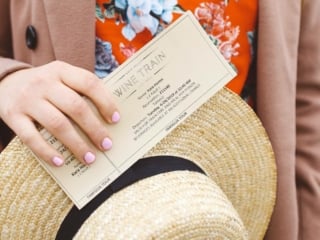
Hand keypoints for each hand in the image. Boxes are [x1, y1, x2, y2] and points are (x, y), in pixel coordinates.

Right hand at [0, 61, 119, 165]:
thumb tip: (108, 117)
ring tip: (90, 158)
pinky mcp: (12, 116)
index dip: (105, 102)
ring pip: (57, 124)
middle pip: (75, 107)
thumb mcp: (60, 78)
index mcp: (61, 70)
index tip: (116, 120)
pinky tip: (61, 162)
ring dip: (76, 144)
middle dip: (94, 129)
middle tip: (106, 145)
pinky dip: (47, 152)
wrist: (3, 82)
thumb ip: (80, 90)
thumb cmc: (44, 85)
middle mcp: (44, 82)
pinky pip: (31, 138)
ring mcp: (27, 99)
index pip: (89, 83)